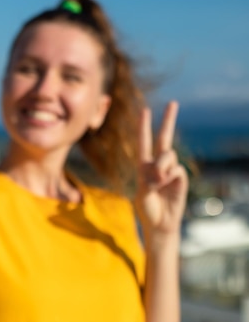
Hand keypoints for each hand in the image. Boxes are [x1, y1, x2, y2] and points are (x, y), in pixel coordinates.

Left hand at [134, 101, 188, 239]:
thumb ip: (151, 179)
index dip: (144, 126)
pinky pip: (177, 170)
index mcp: (143, 165)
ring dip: (162, 167)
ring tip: (158, 183)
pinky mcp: (181, 177)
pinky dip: (171, 178)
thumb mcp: (143, 194)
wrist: (160, 223)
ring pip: (169, 156)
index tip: (146, 110)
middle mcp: (157, 163)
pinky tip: (169, 187)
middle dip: (168, 120)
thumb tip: (166, 169)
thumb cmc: (147, 209)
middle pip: (164, 138)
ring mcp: (170, 169)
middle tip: (173, 102)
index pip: (143, 141)